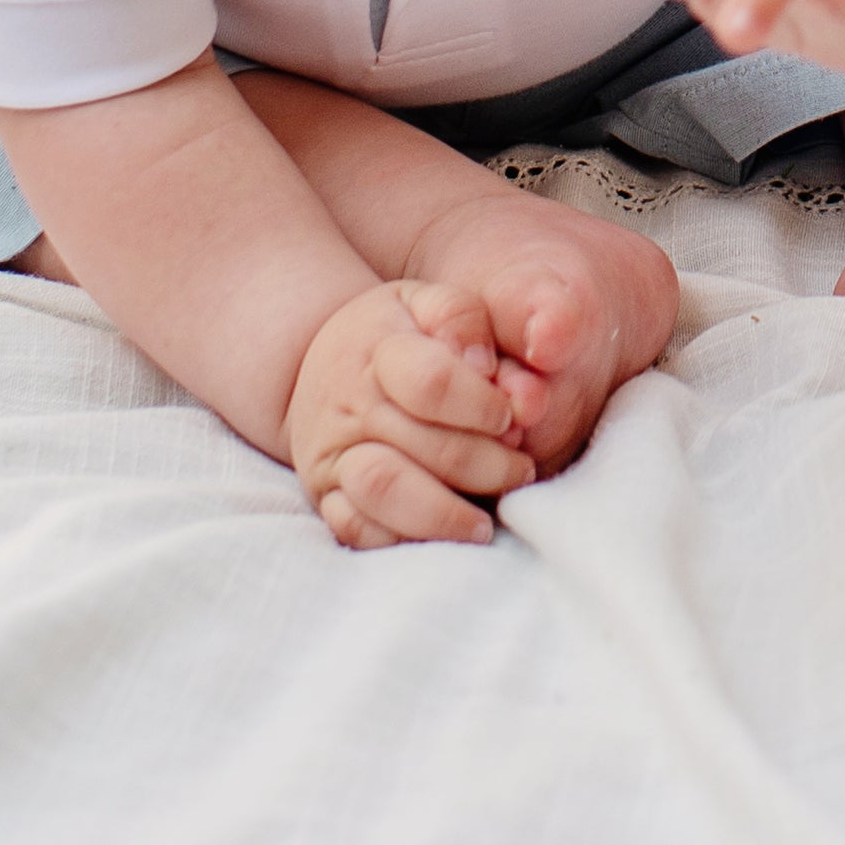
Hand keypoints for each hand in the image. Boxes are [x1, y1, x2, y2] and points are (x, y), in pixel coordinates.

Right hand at [282, 275, 536, 548]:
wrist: (322, 368)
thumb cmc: (397, 335)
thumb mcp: (429, 303)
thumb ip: (465, 320)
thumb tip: (487, 367)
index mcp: (379, 347)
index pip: (432, 382)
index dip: (483, 405)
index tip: (514, 417)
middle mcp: (350, 404)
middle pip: (423, 445)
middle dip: (487, 465)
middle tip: (522, 471)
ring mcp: (334, 455)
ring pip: (384, 491)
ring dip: (445, 513)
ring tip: (485, 522)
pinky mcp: (327, 497)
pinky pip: (356, 531)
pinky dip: (403, 540)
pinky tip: (442, 536)